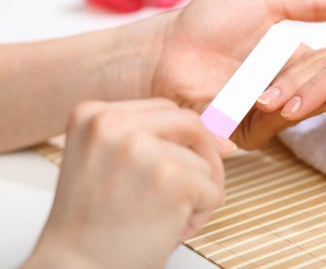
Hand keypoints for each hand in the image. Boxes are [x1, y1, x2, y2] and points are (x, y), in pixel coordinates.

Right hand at [24, 99, 224, 268]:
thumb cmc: (93, 225)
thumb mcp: (106, 160)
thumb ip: (148, 139)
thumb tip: (218, 136)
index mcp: (94, 115)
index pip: (165, 110)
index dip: (184, 139)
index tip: (188, 159)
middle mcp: (114, 124)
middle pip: (191, 124)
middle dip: (204, 156)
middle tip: (195, 187)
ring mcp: (142, 148)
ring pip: (204, 162)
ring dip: (197, 193)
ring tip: (165, 218)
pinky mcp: (171, 178)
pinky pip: (212, 190)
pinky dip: (201, 214)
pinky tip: (170, 228)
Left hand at [132, 0, 325, 110]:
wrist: (164, 47)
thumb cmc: (206, 23)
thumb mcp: (263, 5)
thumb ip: (305, 6)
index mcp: (282, 63)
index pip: (324, 70)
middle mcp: (275, 88)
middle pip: (318, 93)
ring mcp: (257, 111)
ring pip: (299, 110)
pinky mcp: (237, 129)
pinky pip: (269, 126)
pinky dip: (293, 115)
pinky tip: (315, 106)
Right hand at [247, 34, 325, 156]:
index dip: (313, 91)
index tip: (286, 113)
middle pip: (325, 59)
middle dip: (291, 83)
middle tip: (260, 105)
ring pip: (319, 57)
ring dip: (290, 78)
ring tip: (262, 100)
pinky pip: (323, 59)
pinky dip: (300, 74)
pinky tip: (280, 89)